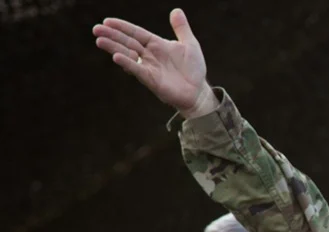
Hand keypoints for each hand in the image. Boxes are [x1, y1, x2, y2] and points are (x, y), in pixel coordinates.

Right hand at [93, 8, 217, 117]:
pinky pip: (137, 70)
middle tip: (96, 29)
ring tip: (99, 41)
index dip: (123, 27)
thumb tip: (176, 10)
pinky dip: (128, 63)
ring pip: (128, 55)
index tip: (107, 21)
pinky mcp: (151, 80)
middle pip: (128, 42)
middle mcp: (150, 55)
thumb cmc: (193, 69)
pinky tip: (116, 57)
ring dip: (114, 48)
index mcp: (157, 44)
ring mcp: (149, 67)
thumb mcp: (190, 44)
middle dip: (112, 35)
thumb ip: (181, 28)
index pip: (136, 33)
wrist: (199, 91)